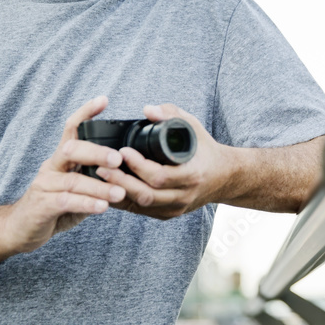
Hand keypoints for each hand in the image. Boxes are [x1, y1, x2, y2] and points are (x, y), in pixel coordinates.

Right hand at [4, 95, 127, 252]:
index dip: (85, 112)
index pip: (71, 128)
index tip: (103, 100)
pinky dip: (86, 203)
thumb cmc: (55, 205)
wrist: (20, 229)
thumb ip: (96, 177)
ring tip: (120, 193)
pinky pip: (65, 202)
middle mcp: (52, 167)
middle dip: (96, 152)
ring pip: (73, 180)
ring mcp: (45, 186)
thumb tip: (128, 170)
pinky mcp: (41, 206)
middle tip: (118, 159)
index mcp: (62, 158)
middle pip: (71, 149)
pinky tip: (102, 207)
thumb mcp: (77, 186)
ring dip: (99, 187)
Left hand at [94, 103, 237, 219]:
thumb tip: (148, 110)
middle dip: (121, 181)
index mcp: (192, 174)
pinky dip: (125, 201)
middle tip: (101, 167)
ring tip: (102, 178)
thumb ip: (170, 114)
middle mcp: (184, 195)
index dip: (138, 166)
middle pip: (147, 195)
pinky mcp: (168, 214)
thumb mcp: (192, 126)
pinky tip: (111, 188)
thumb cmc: (204, 148)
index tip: (123, 151)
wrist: (223, 176)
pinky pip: (142, 210)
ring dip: (119, 192)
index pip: (160, 176)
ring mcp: (176, 208)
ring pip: (142, 205)